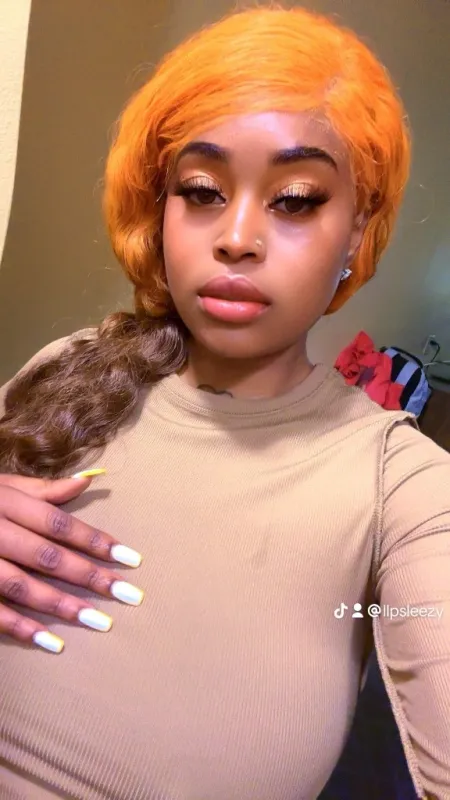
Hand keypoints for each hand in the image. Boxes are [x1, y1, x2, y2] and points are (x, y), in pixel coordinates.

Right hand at [0, 472, 142, 652]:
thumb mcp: (0, 484)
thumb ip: (42, 489)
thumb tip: (88, 480)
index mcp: (4, 501)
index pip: (58, 524)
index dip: (95, 541)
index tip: (131, 559)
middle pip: (47, 556)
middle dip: (90, 576)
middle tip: (129, 594)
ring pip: (21, 585)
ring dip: (62, 605)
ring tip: (100, 622)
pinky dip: (21, 628)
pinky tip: (52, 642)